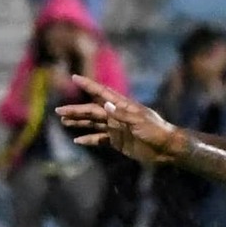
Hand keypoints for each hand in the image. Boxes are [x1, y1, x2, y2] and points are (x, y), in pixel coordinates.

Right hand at [56, 77, 180, 166]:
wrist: (166, 149)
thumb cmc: (156, 131)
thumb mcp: (140, 121)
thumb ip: (122, 114)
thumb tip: (104, 105)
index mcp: (123, 106)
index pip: (102, 93)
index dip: (88, 85)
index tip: (75, 77)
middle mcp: (116, 115)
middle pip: (92, 110)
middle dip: (76, 110)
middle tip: (59, 111)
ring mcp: (116, 128)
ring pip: (93, 123)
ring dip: (79, 122)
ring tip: (63, 121)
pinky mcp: (117, 141)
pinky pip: (99, 139)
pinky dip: (89, 139)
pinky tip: (77, 140)